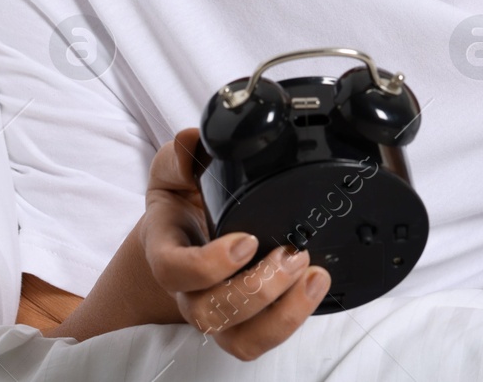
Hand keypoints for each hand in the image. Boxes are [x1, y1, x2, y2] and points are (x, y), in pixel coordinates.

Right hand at [142, 128, 330, 360]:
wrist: (183, 233)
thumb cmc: (181, 201)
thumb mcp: (174, 170)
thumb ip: (180, 155)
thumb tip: (190, 143)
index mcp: (167, 250)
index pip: (174, 272)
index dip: (209, 264)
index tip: (246, 240)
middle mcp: (189, 291)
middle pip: (211, 313)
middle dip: (258, 289)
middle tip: (292, 252)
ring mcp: (217, 310)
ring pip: (240, 338)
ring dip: (282, 312)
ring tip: (312, 273)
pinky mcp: (245, 320)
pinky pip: (262, 338)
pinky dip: (293, 317)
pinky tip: (315, 285)